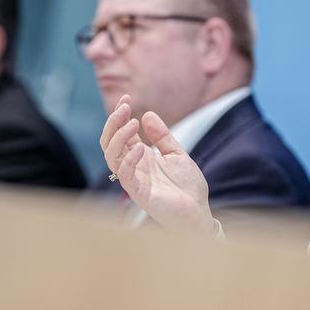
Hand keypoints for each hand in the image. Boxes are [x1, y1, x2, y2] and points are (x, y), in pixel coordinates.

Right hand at [100, 95, 213, 232]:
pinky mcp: (140, 194)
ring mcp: (134, 181)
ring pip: (112, 157)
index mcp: (140, 157)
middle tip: (124, 107)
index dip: (119, 116)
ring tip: (132, 122)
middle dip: (113, 123)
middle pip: (109, 143)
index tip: (126, 98)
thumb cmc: (187, 187)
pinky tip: (140, 148)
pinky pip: (125, 176)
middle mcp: (133, 167)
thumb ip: (162, 136)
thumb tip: (147, 114)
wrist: (200, 212)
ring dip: (119, 137)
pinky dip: (129, 160)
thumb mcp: (176, 153)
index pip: (120, 134)